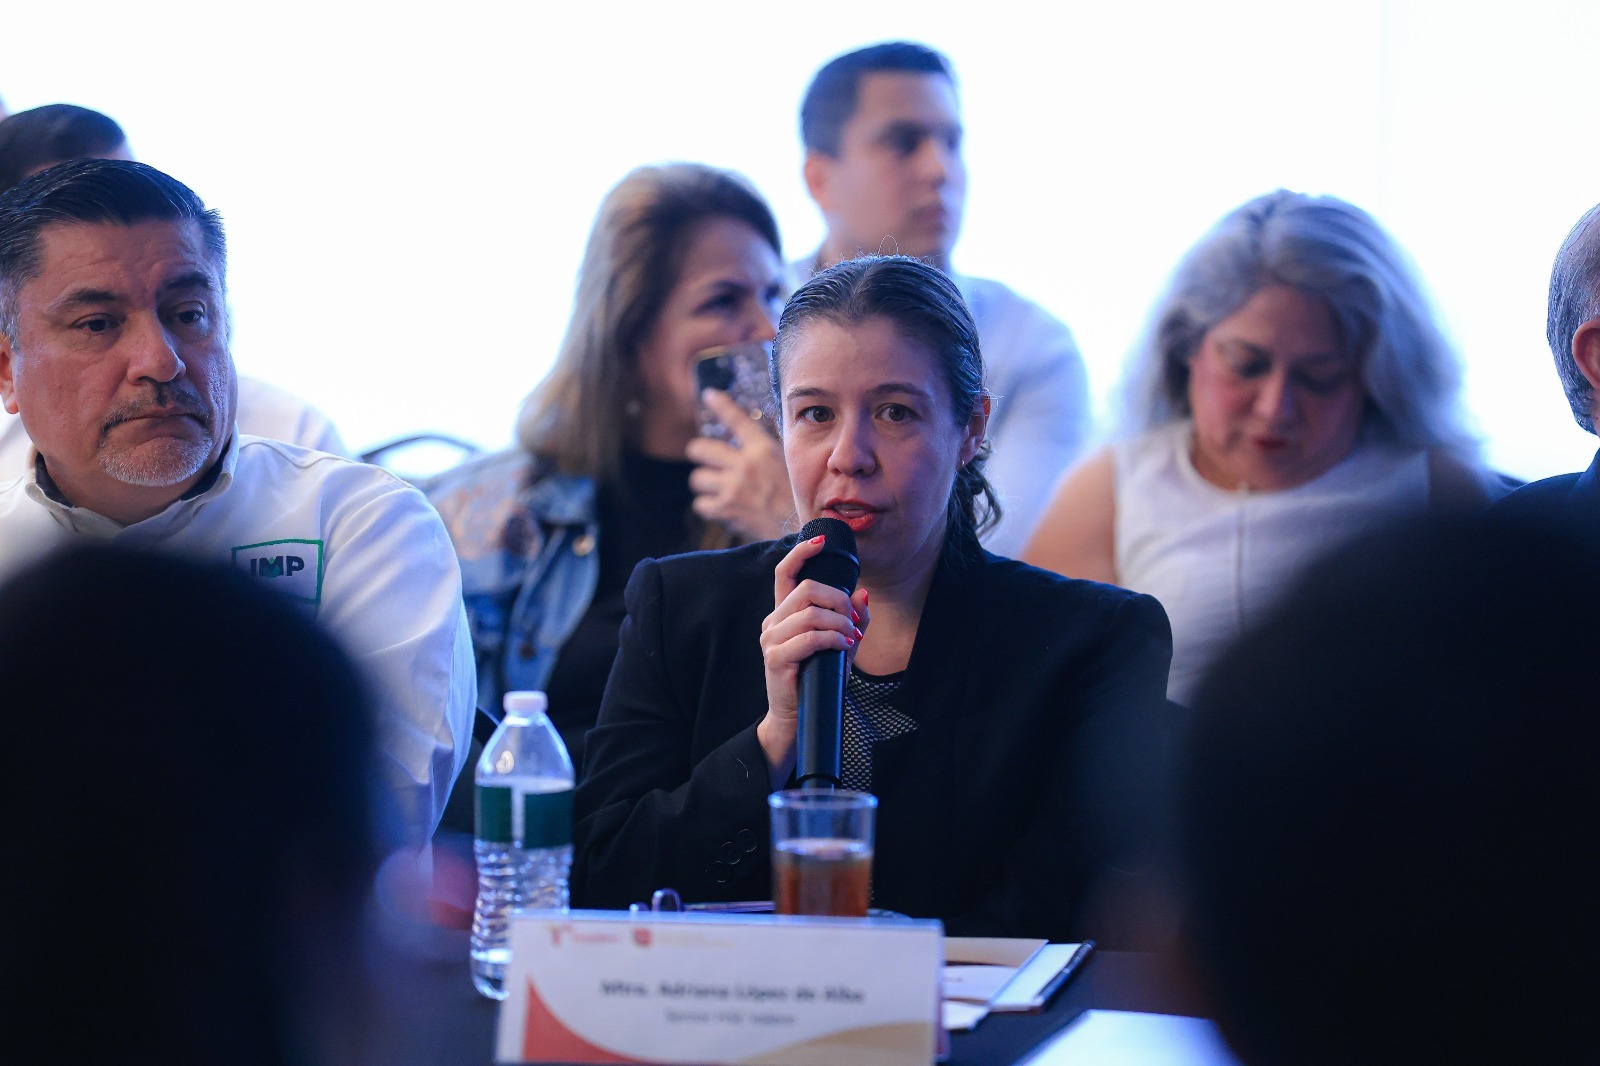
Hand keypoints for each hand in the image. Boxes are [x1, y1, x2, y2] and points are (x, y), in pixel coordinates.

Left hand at [685, 389, 793, 541]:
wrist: (801, 532)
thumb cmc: (801, 502)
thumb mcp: (791, 468)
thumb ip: (769, 457)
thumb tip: (756, 449)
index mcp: (764, 450)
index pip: (737, 420)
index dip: (720, 405)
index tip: (708, 395)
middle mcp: (744, 464)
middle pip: (700, 449)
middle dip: (699, 454)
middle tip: (704, 460)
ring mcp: (732, 487)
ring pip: (697, 478)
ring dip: (705, 485)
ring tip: (717, 490)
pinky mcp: (725, 510)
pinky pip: (701, 504)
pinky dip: (709, 507)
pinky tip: (721, 509)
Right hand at [756, 534, 870, 773]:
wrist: (797, 718)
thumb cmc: (816, 679)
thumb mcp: (839, 645)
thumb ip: (851, 621)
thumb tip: (863, 595)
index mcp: (783, 614)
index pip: (784, 573)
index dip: (801, 552)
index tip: (820, 540)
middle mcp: (772, 622)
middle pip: (807, 589)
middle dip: (838, 599)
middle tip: (852, 620)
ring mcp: (771, 640)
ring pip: (810, 612)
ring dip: (839, 621)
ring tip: (850, 636)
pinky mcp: (776, 658)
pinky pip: (810, 637)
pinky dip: (833, 638)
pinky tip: (844, 646)